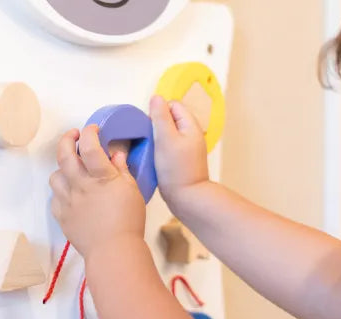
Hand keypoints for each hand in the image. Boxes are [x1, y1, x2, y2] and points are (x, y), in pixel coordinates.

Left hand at [50, 125, 145, 259]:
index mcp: (100, 177)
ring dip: (62, 168)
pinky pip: (54, 198)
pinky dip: (61, 192)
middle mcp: (80, 185)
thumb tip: (115, 154)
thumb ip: (121, 170)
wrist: (113, 250)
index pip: (89, 145)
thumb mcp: (132, 191)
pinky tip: (70, 194)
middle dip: (67, 139)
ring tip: (72, 170)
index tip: (92, 130)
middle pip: (64, 154)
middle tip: (74, 136)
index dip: (89, 132)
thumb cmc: (128, 221)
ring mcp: (68, 201)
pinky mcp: (62, 216)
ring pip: (54, 176)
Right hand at [149, 95, 208, 210]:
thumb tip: (156, 97)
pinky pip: (168, 147)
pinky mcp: (181, 160)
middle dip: (156, 124)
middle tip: (149, 139)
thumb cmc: (176, 169)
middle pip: (170, 119)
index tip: (150, 126)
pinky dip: (159, 149)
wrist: (187, 198)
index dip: (159, 111)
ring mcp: (187, 148)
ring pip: (168, 134)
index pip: (173, 105)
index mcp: (191, 126)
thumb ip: (160, 117)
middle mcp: (191, 135)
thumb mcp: (165, 139)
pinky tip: (154, 158)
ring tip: (150, 149)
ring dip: (157, 138)